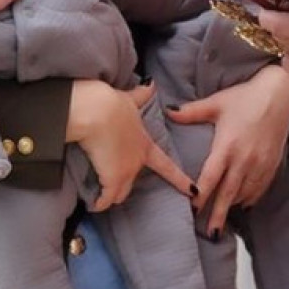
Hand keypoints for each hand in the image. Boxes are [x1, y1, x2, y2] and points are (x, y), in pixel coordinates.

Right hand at [66, 80, 196, 210]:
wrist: (98, 111)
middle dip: (123, 186)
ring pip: (119, 193)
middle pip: (133, 183)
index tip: (194, 191)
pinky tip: (94, 204)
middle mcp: (138, 161)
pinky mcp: (111, 179)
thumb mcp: (129, 99)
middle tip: (110, 184)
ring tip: (101, 196)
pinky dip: (99, 203)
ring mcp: (126, 172)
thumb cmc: (112, 104)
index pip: (167, 166)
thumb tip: (151, 83)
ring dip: (111, 195)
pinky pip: (105, 199)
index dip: (180, 179)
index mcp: (145, 144)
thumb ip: (141, 96)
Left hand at [167, 66, 288, 235]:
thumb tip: (168, 112)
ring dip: (232, 206)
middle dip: (218, 214)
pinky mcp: (272, 164)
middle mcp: (244, 159)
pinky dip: (250, 198)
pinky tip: (241, 204)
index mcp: (227, 146)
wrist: (281, 94)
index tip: (192, 210)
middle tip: (210, 234)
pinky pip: (260, 188)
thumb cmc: (246, 97)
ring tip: (221, 220)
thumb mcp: (217, 102)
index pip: (210, 178)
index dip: (201, 196)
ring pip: (244, 193)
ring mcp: (260, 164)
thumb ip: (191, 112)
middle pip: (228, 194)